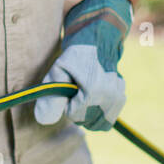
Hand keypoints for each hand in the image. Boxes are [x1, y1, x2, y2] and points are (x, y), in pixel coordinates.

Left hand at [34, 0, 133, 131]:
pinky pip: (106, 118)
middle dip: (77, 110)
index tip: (69, 86)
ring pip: (97, 123)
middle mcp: (110, 96)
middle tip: (76, 89)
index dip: (67, 103)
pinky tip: (92, 97)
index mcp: (94, 91)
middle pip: (86, 121)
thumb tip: (43, 121)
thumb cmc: (76, 54)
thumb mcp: (58, 71)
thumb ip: (50, 97)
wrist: (98, 40)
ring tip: (83, 93)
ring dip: (87, 114)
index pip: (75, 115)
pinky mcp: (121, 97)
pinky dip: (98, 112)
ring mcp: (118, 97)